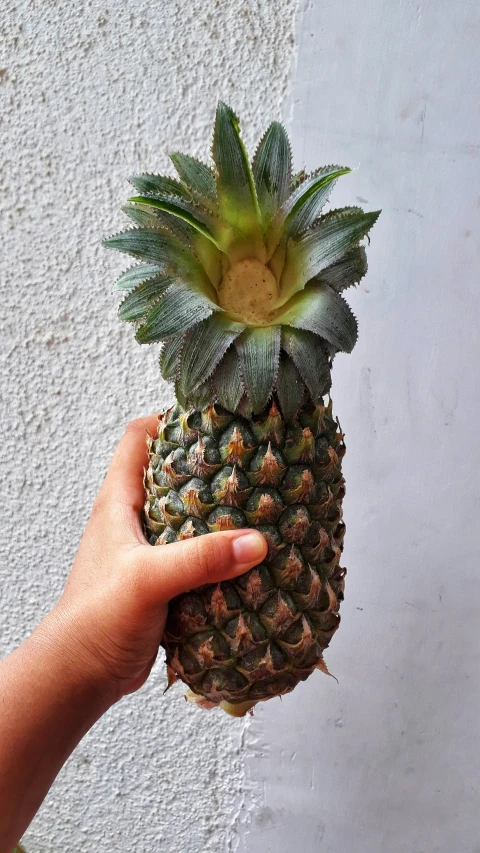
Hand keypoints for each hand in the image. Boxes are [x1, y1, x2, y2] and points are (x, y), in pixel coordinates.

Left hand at [46, 415, 266, 703]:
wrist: (82, 674)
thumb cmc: (96, 619)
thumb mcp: (147, 580)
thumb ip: (200, 559)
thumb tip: (256, 542)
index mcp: (119, 502)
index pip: (139, 438)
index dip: (171, 420)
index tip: (214, 417)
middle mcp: (134, 520)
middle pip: (173, 474)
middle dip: (210, 464)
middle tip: (251, 460)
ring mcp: (150, 550)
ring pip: (189, 516)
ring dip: (221, 512)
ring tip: (262, 503)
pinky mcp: (165, 580)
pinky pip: (198, 554)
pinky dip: (222, 551)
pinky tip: (250, 555)